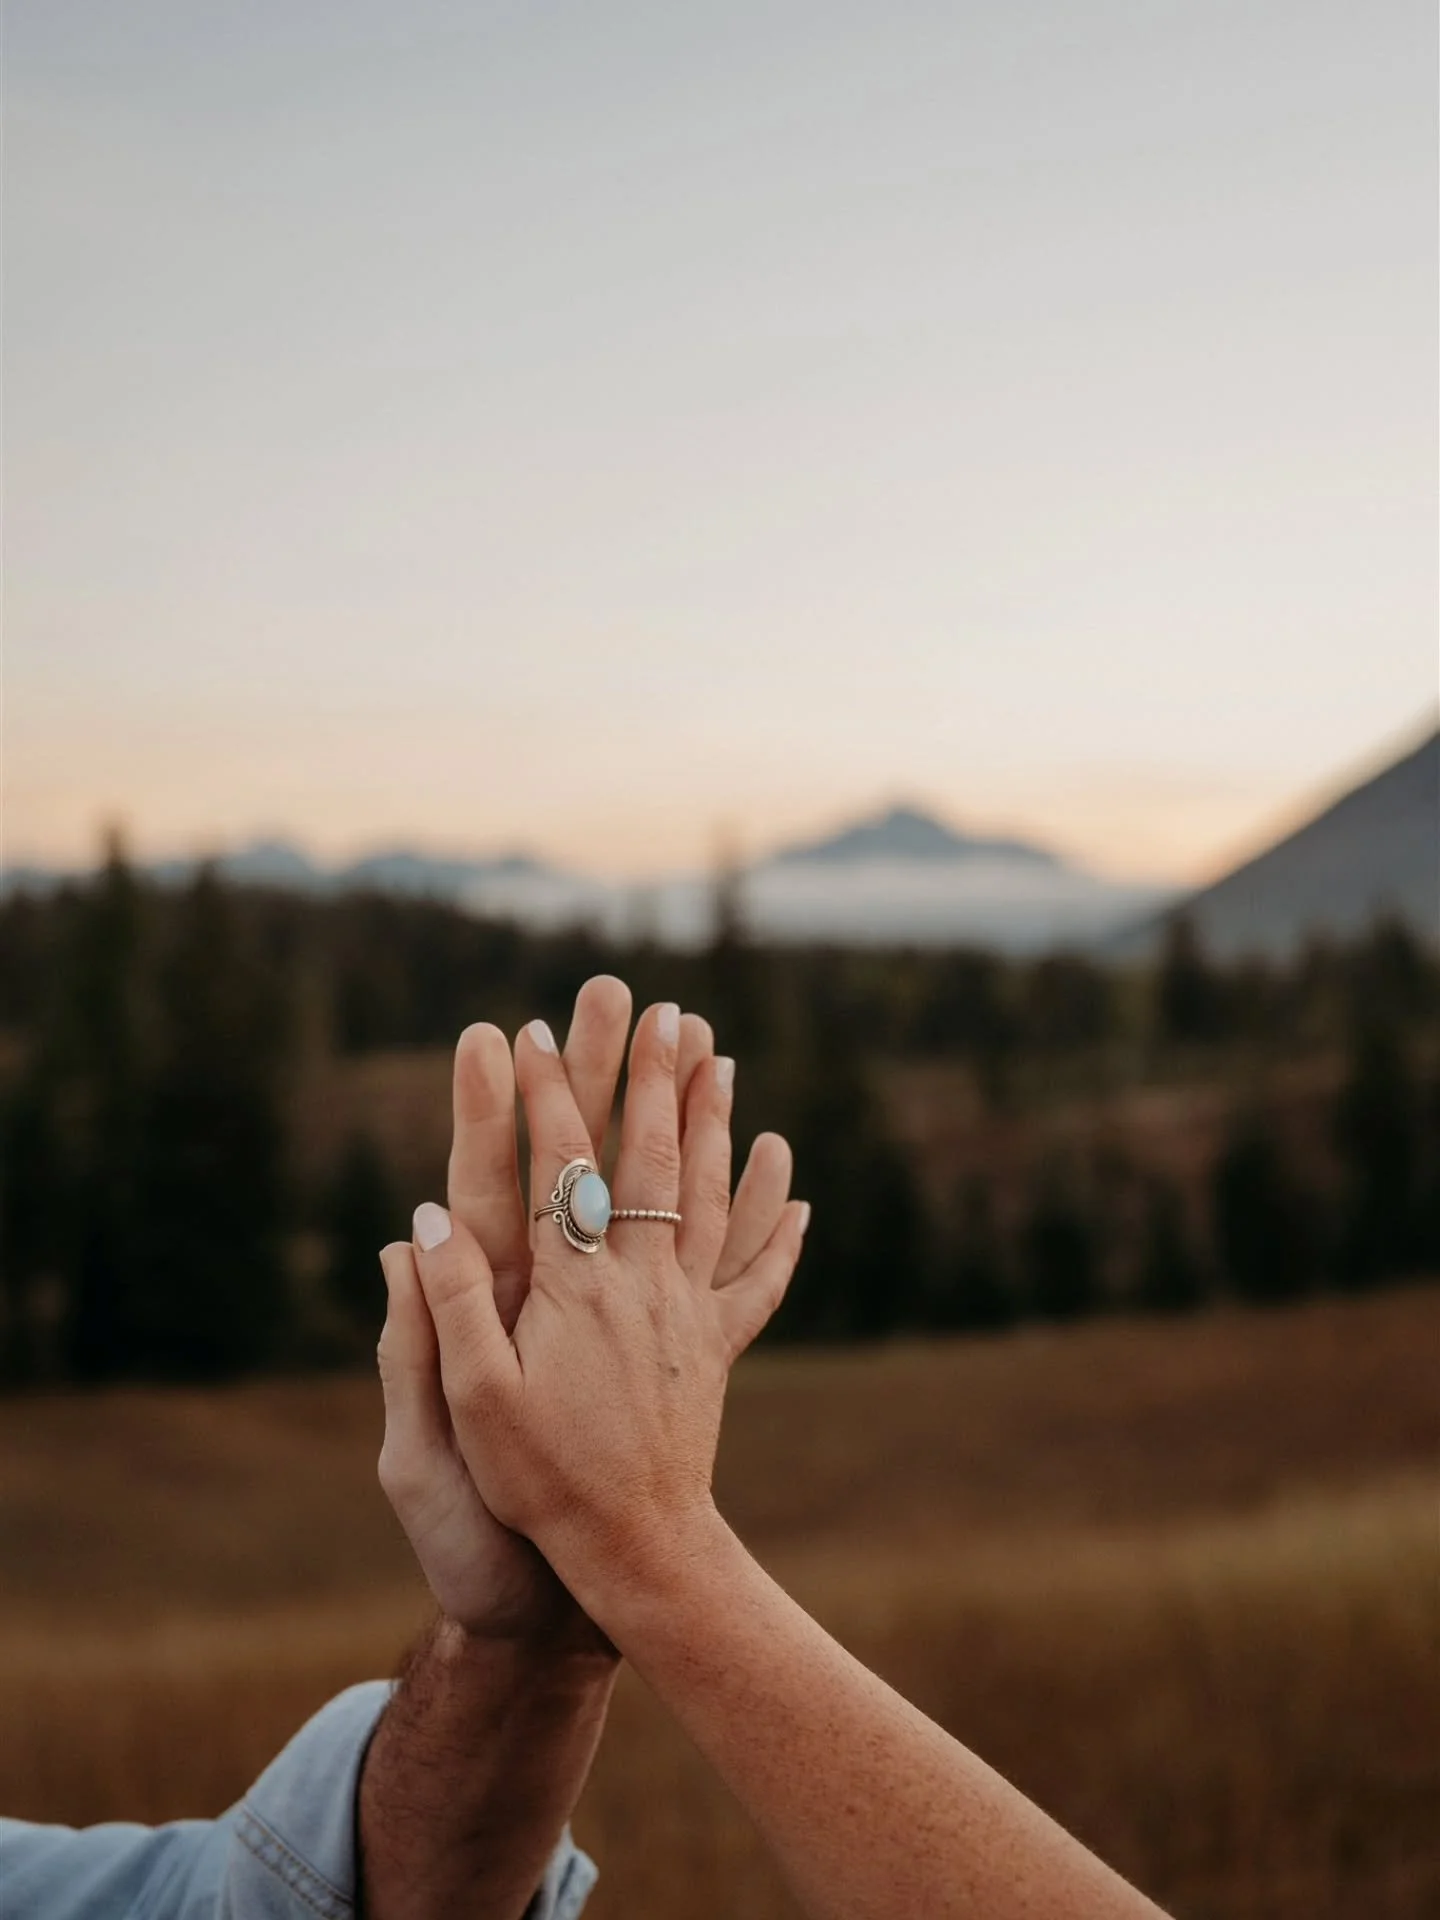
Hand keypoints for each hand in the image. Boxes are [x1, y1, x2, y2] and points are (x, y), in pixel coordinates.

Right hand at [408, 1000, 809, 1631]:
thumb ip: (452, 1306)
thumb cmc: (541, 1480)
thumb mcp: (473, 1401)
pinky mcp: (716, 1345)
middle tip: (661, 1009)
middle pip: (650, 1158)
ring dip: (714, 1120)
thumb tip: (423, 1218)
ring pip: (708, 1195)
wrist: (636, 1549)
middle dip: (651, 1077)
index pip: (557, 1167)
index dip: (542, 1095)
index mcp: (573, 1289)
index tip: (528, 1030)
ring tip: (722, 1058)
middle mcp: (640, 1282)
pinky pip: (755, 1275)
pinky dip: (776, 1227)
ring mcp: (686, 1310)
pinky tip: (796, 1188)